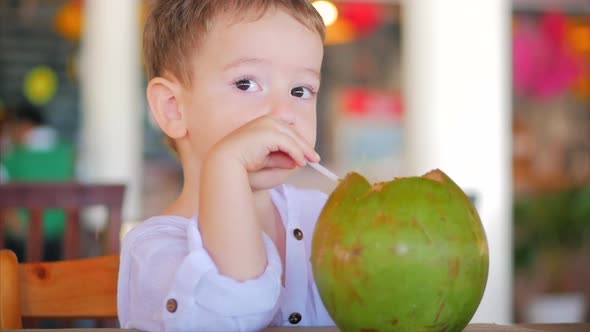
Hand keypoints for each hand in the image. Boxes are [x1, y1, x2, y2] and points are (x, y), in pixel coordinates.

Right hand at [198, 115, 318, 279]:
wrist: (225, 166)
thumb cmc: (243, 168)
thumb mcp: (268, 163)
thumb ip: (282, 160)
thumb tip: (297, 160)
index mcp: (262, 124)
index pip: (286, 131)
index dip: (298, 142)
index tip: (307, 154)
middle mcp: (265, 121)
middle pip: (292, 132)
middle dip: (304, 146)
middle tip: (315, 159)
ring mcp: (266, 124)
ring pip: (292, 137)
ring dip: (303, 150)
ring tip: (311, 162)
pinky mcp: (268, 132)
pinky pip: (289, 143)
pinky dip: (297, 152)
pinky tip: (301, 163)